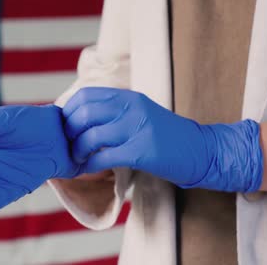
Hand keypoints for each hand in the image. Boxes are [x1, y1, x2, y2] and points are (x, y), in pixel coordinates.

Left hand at [63, 87, 263, 191]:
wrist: (201, 150)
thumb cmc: (165, 136)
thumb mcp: (139, 113)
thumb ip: (113, 112)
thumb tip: (78, 118)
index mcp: (128, 97)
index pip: (86, 95)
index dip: (68, 111)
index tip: (65, 127)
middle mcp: (131, 108)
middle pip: (84, 113)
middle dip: (69, 132)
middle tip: (69, 145)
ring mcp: (138, 128)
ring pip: (91, 136)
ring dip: (78, 150)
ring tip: (78, 159)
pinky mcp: (142, 151)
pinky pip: (105, 157)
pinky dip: (90, 165)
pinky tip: (88, 169)